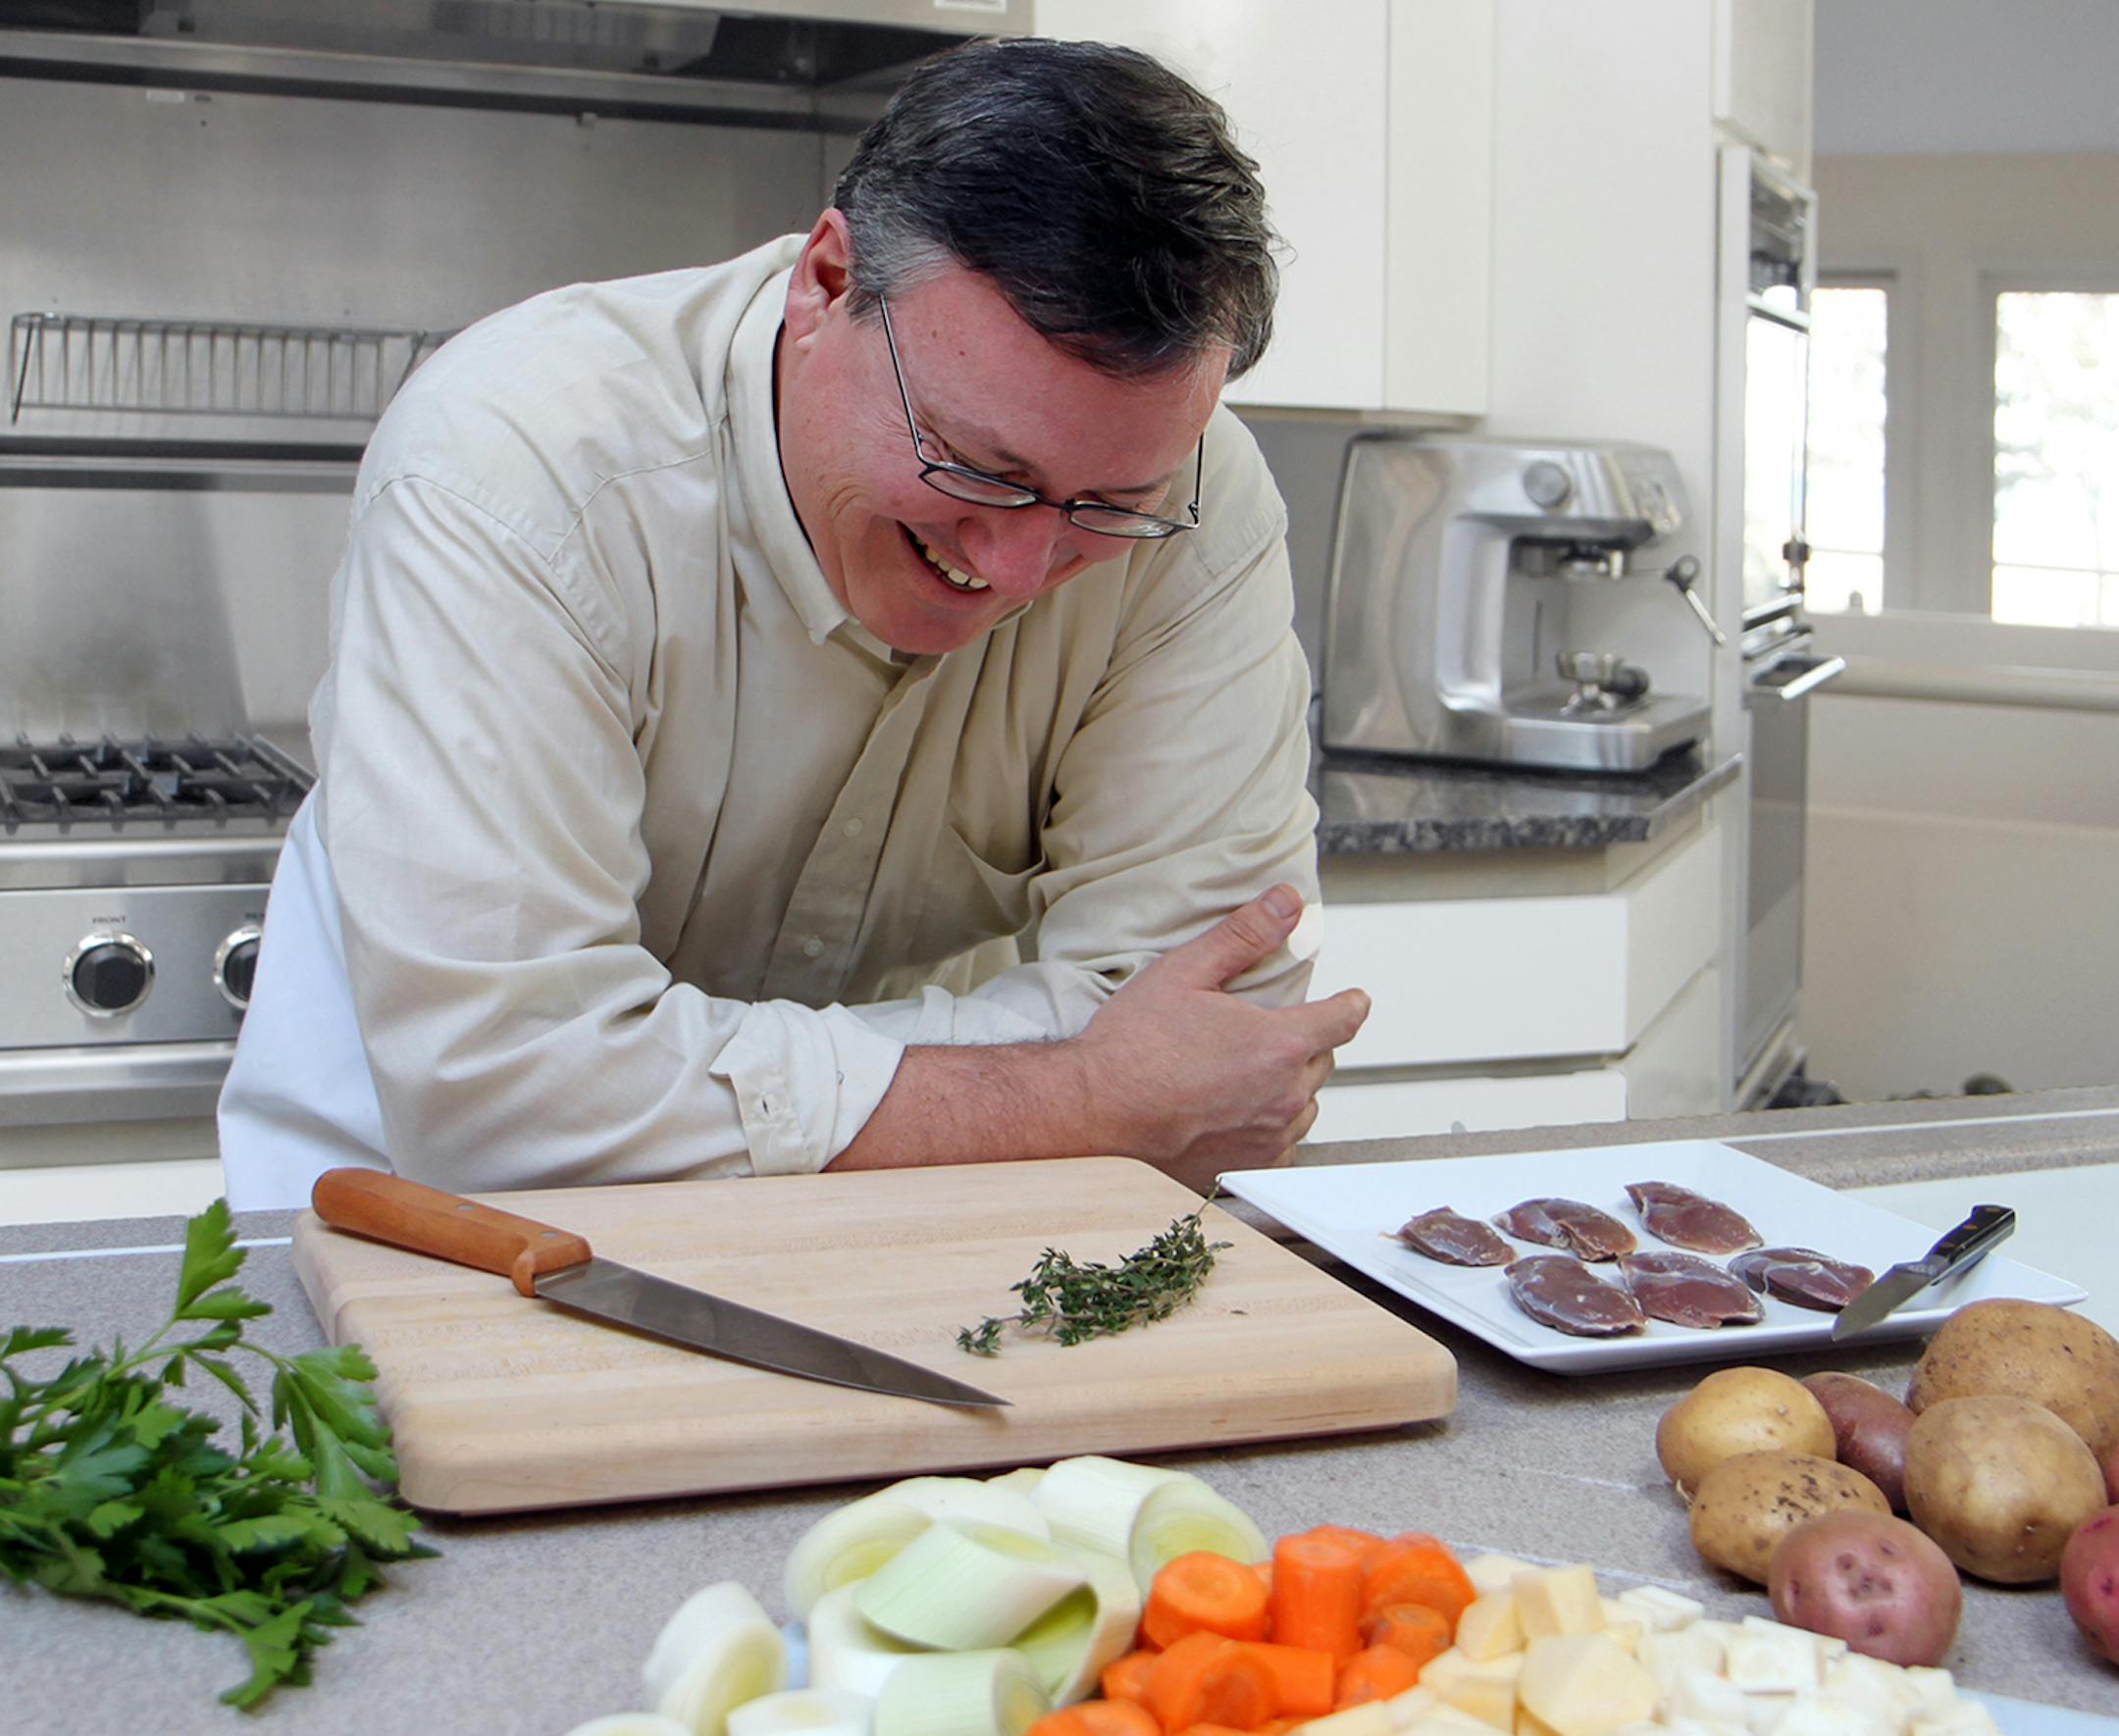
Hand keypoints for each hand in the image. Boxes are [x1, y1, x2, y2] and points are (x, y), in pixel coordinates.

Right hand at [1072, 883, 1369, 1189]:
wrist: (1095, 1111)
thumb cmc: (1132, 1048)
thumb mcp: (1185, 972)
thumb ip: (1244, 935)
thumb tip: (1286, 904)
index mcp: (1278, 1043)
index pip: (1345, 1018)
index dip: (1351, 1004)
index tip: (1351, 1000)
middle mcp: (1283, 1094)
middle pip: (1323, 1060)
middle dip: (1304, 1043)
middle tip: (1263, 1034)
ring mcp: (1269, 1136)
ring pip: (1305, 1105)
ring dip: (1288, 1087)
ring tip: (1244, 1074)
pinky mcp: (1249, 1167)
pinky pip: (1282, 1146)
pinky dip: (1268, 1128)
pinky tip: (1233, 1113)